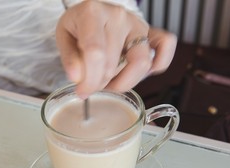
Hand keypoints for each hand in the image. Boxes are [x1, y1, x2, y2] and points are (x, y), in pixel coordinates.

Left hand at [56, 0, 175, 98]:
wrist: (92, 12)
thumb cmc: (78, 26)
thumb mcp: (64, 38)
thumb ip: (69, 59)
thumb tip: (77, 78)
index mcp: (93, 13)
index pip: (95, 54)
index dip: (89, 80)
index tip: (82, 92)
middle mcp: (119, 17)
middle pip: (114, 64)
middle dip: (101, 83)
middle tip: (92, 85)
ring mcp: (138, 24)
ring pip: (141, 63)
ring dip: (125, 82)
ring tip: (111, 83)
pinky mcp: (151, 32)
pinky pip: (166, 47)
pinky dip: (159, 63)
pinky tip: (140, 73)